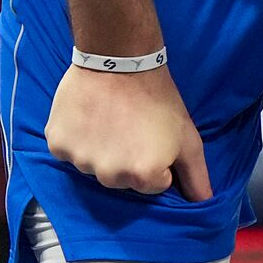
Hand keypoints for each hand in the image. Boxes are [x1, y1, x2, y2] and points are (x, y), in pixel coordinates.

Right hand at [45, 63, 211, 200]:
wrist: (119, 57)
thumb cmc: (156, 97)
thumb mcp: (187, 137)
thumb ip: (197, 176)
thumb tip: (204, 205)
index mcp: (143, 176)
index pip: (152, 185)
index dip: (155, 160)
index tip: (150, 136)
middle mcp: (111, 175)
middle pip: (120, 178)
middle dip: (125, 159)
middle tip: (128, 127)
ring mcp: (81, 159)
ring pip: (92, 165)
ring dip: (98, 149)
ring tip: (106, 119)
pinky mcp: (58, 142)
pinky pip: (66, 151)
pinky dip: (73, 138)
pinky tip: (85, 117)